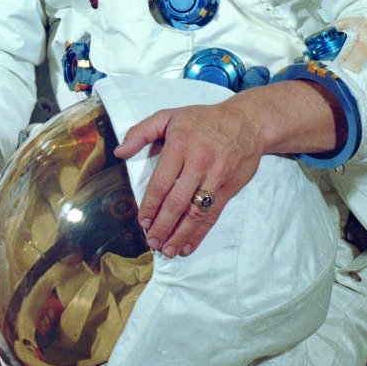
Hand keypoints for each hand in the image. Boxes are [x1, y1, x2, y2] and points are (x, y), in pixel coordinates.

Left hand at [113, 79, 340, 256]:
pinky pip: (213, 215)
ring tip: (167, 250)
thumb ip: (141, 132)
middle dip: (163, 224)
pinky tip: (188, 245)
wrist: (247, 122)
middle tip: (152, 241)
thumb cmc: (202, 120)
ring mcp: (217, 177)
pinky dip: (200, 233)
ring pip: (196, 212)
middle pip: (178, 201)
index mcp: (180, 145)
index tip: (142, 220)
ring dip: (180, 234)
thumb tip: (119, 151)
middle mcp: (199, 163)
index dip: (150, 204)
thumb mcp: (168, 116)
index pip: (162, 182)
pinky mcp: (230, 188)